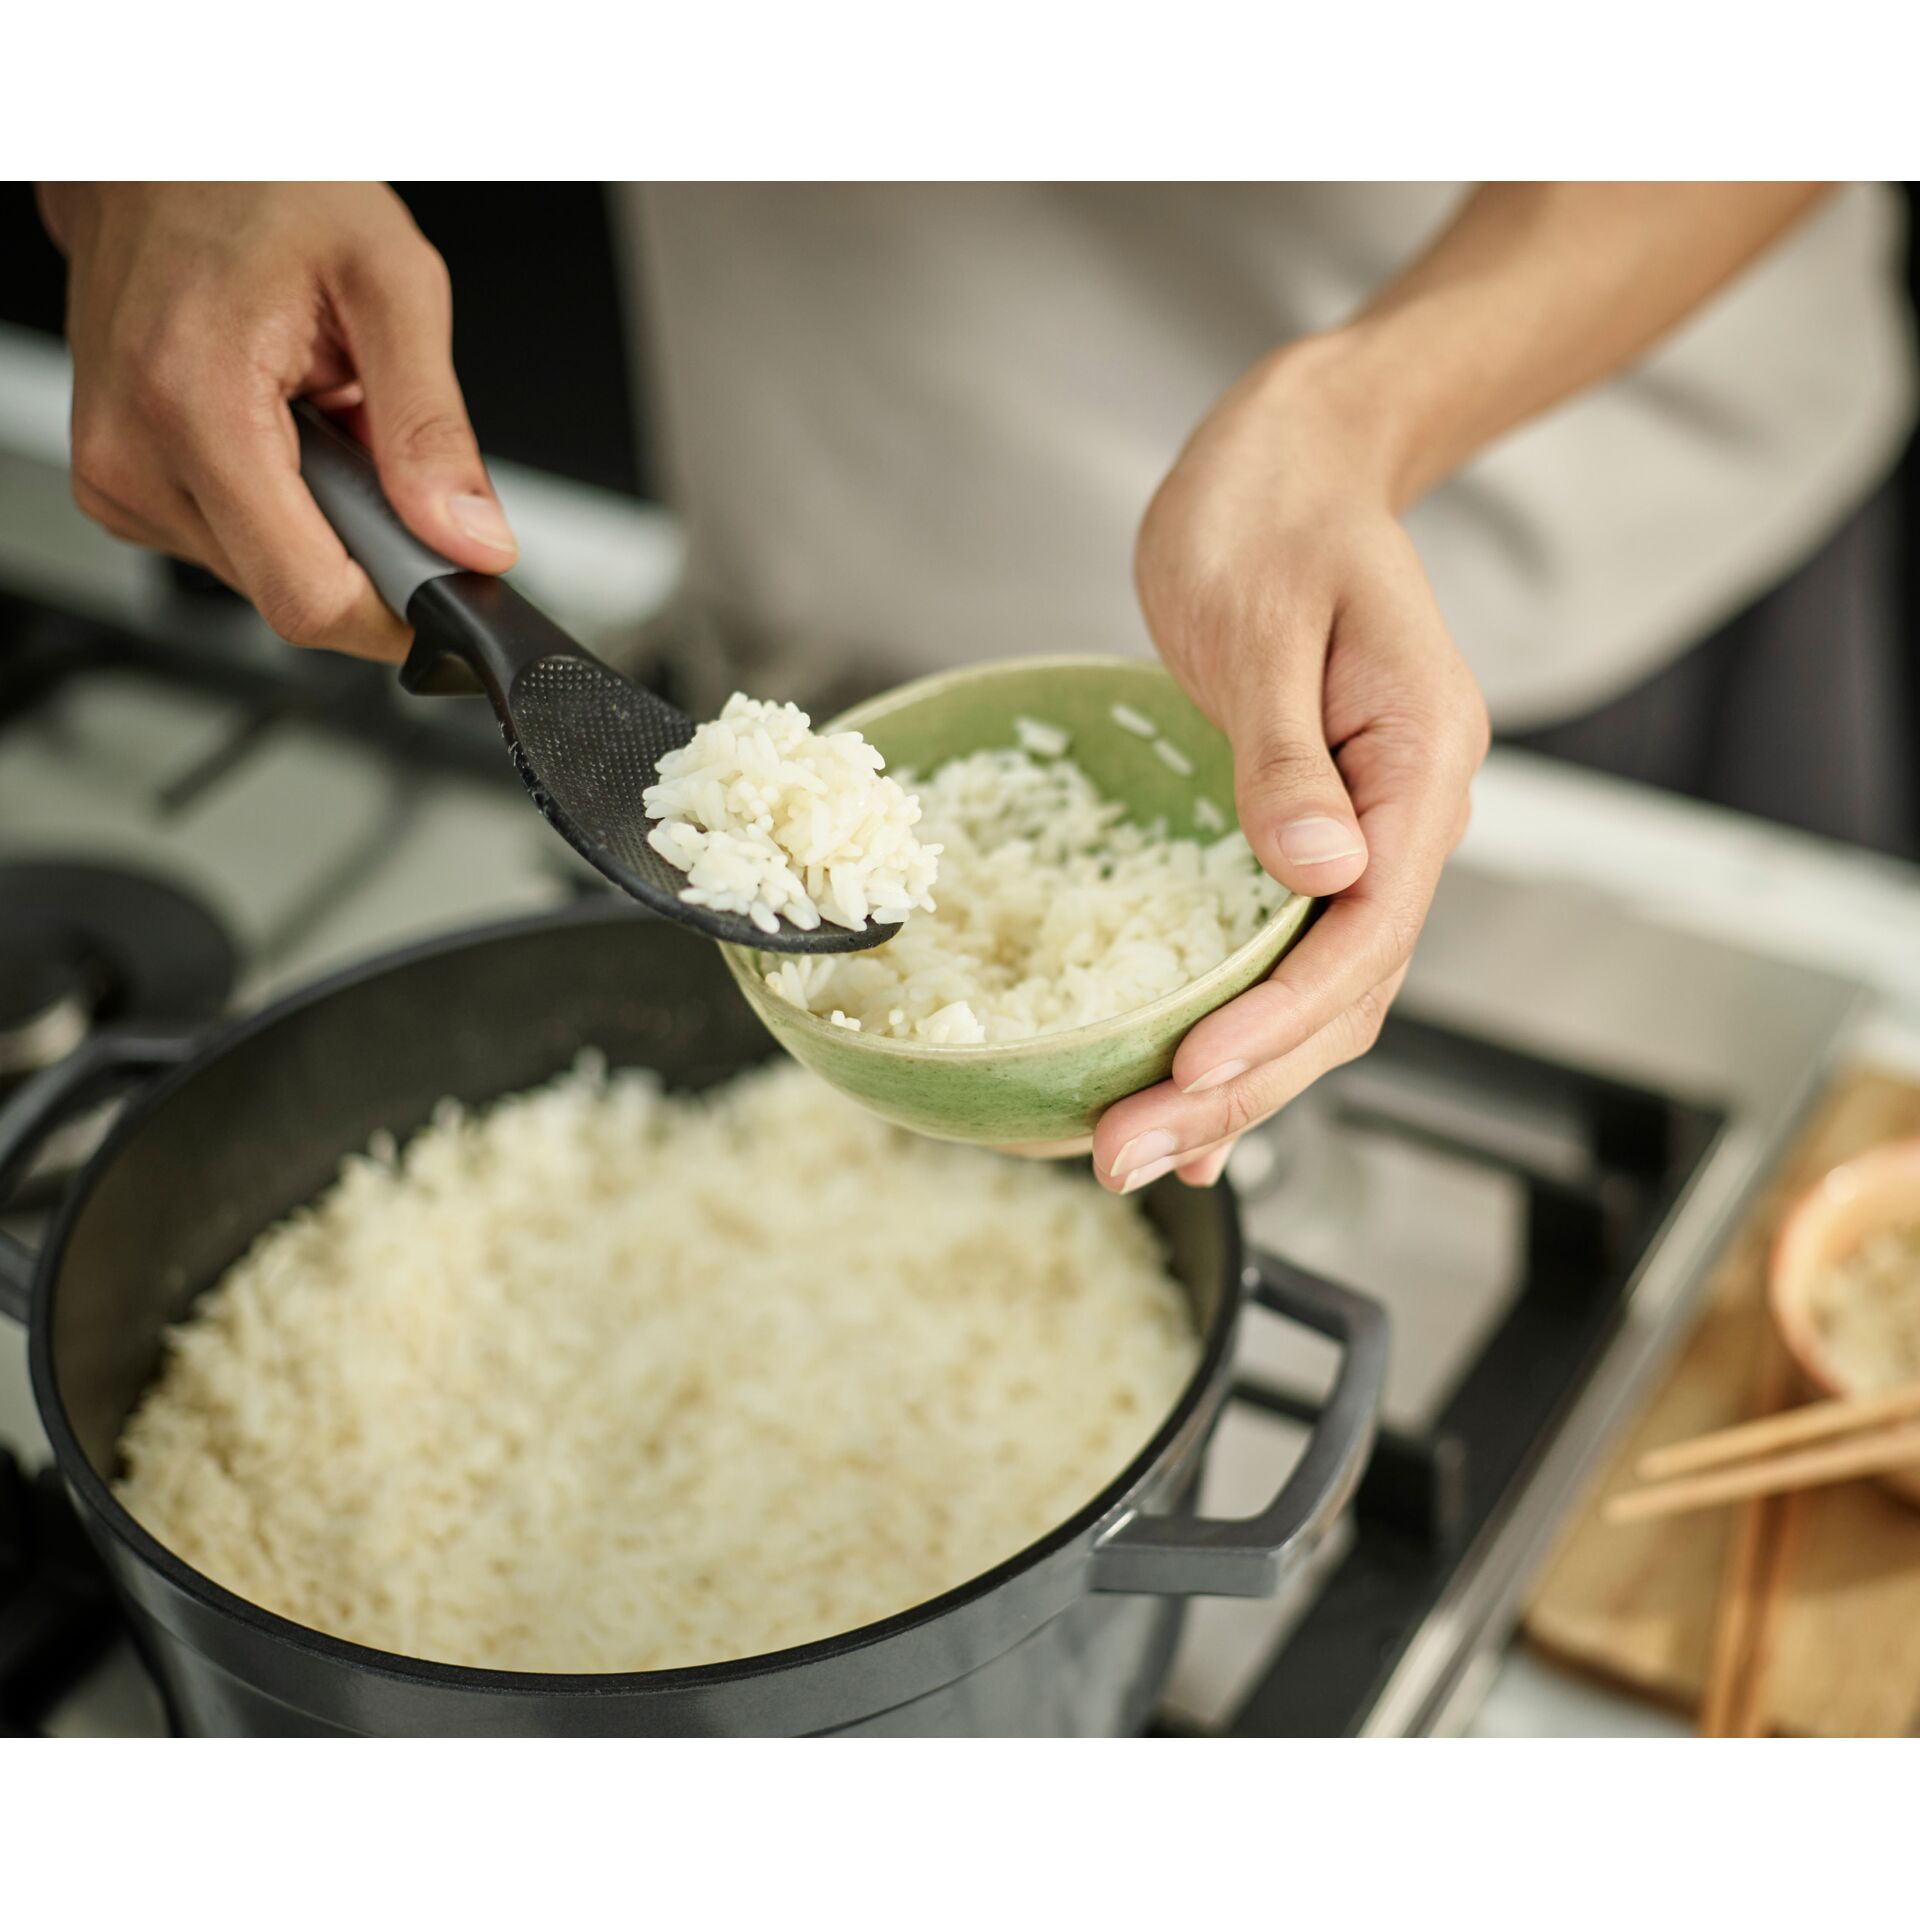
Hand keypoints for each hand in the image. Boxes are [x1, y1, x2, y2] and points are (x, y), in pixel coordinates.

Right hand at [39, 182, 515, 660]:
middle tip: (374, 447)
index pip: (309, 599)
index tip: (446, 576)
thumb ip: (433, 428)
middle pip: (294, 595)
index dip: (397, 610)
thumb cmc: (263, 189)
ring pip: (269, 575)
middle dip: (364, 542)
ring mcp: (120, 478)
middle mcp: (136, 458)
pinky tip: (283, 430)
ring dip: (325, 520)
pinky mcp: (122, 485)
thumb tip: (472, 540)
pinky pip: (236, 544)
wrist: (163, 156)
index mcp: (195, 407)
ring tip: (320, 418)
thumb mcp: (391, 284)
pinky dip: (284, 503)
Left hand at [1095, 341, 1487, 1193]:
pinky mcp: (1309, 839)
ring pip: (1317, 996)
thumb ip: (1289, 753)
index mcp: (1418, 763)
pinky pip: (1285, 960)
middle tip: (1130, 1156)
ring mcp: (1364, 836)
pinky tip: (1185, 1095)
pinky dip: (1237, 1032)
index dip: (1280, 1014)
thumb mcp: (1265, 619)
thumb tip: (1322, 873)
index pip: (1366, 927)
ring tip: (1136, 1154)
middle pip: (1341, 991)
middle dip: (1240, 1084)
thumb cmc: (1272, 512)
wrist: (1292, 464)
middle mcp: (1405, 818)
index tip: (1195, 1071)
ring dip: (1233, 1082)